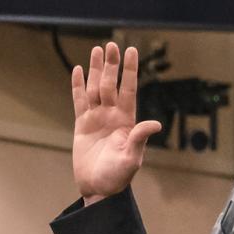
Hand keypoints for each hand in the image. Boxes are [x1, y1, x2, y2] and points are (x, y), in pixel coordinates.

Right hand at [71, 42, 160, 204]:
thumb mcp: (131, 158)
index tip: (132, 51)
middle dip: (112, 65)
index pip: (129, 89)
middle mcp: (112, 115)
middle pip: (111, 84)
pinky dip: (78, 86)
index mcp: (127, 120)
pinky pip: (79, 101)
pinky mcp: (82, 125)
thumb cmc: (118, 177)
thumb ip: (140, 139)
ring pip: (96, 88)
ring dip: (97, 70)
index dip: (130, 70)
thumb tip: (155, 124)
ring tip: (97, 50)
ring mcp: (97, 118)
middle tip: (111, 45)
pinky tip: (79, 71)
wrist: (98, 188)